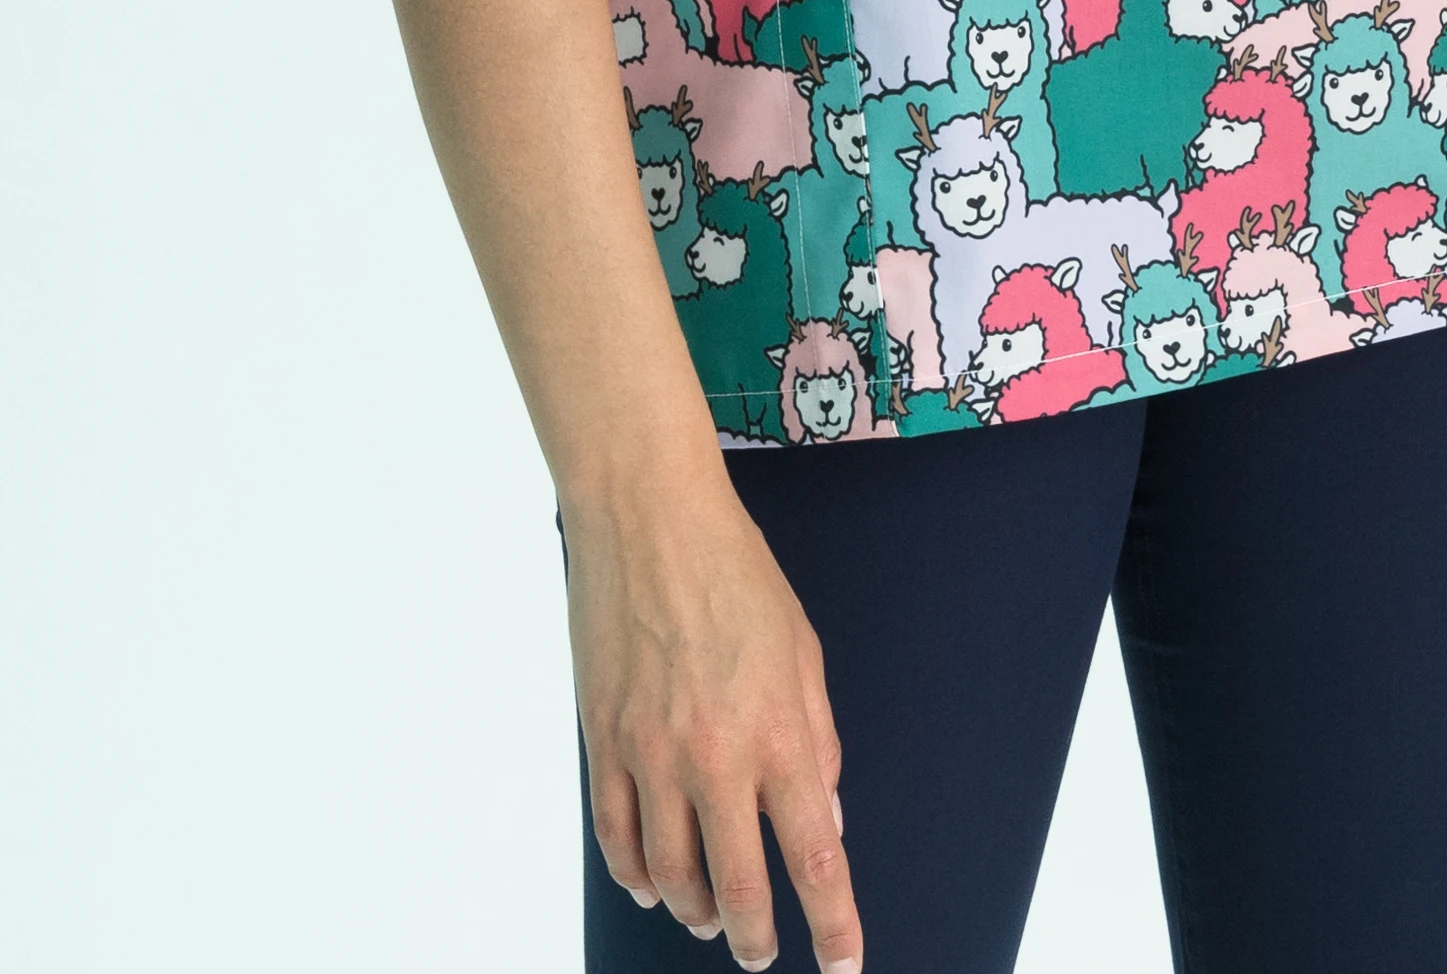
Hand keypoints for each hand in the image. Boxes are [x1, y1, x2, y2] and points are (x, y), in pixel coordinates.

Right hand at [566, 457, 861, 973]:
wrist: (648, 517)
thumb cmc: (733, 570)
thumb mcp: (803, 649)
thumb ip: (818, 740)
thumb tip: (826, 815)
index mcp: (778, 733)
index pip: (817, 859)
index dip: (834, 925)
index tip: (842, 964)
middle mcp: (715, 757)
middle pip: (739, 890)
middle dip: (754, 940)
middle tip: (761, 954)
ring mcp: (651, 755)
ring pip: (670, 876)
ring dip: (695, 912)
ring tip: (709, 918)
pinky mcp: (604, 742)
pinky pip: (616, 837)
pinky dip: (636, 876)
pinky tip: (652, 884)